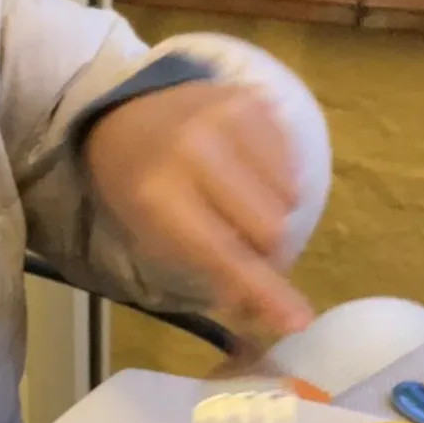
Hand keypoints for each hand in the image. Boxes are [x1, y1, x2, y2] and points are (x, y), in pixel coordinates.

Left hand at [84, 82, 312, 336]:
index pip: (222, 252)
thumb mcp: (148, 231)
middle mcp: (196, 151)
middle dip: (266, 250)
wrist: (126, 107)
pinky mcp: (254, 101)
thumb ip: (204, 270)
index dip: (261, 290)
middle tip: (249, 249)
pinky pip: (291, 162)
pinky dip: (276, 179)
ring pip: (288, 196)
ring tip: (239, 202)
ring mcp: (228, 119)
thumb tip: (262, 312)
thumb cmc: (134, 180)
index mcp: (157, 193)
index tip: (297, 321)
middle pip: (269, 228)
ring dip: (273, 213)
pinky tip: (245, 172)